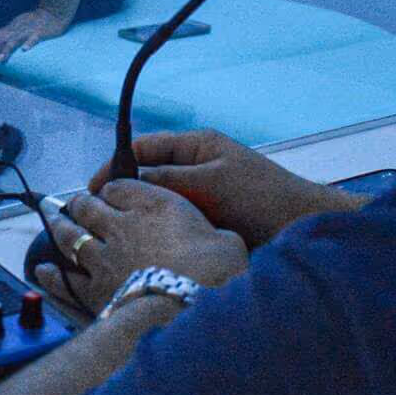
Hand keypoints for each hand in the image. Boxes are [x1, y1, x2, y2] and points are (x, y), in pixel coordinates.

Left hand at [0, 7, 70, 67]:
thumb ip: (11, 34)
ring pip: (15, 39)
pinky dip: (29, 42)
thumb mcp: (19, 25)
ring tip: (0, 60)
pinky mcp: (41, 32)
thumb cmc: (36, 22)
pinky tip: (25, 49)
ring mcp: (29, 30)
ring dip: (6, 49)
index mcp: (12, 28)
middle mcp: (17, 29)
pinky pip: (34, 37)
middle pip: (1, 40)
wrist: (53, 12)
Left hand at [30, 181, 246, 315]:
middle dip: (80, 203)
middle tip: (75, 202)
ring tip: (54, 222)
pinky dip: (52, 274)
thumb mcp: (228, 242)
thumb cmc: (216, 271)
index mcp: (152, 206)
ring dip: (60, 228)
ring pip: (71, 237)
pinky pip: (65, 278)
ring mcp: (102, 258)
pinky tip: (43, 270)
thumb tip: (222, 241)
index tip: (111, 193)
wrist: (190, 306)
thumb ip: (216, 235)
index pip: (120, 187)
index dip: (113, 188)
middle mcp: (120, 226)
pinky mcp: (93, 291)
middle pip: (89, 207)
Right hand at [87, 128, 362, 248]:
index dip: (114, 167)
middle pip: (147, 176)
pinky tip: (145, 248)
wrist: (303, 230)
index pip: (142, 148)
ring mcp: (202, 194)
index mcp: (196, 146)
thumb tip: (123, 184)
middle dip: (122, 195)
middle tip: (97, 218)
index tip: (92, 190)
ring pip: (159, 203)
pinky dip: (160, 232)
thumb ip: (165, 180)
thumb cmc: (260, 198)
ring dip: (141, 217)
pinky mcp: (208, 221)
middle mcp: (196, 167)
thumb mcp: (208, 182)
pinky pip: (175, 222)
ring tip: (115, 236)